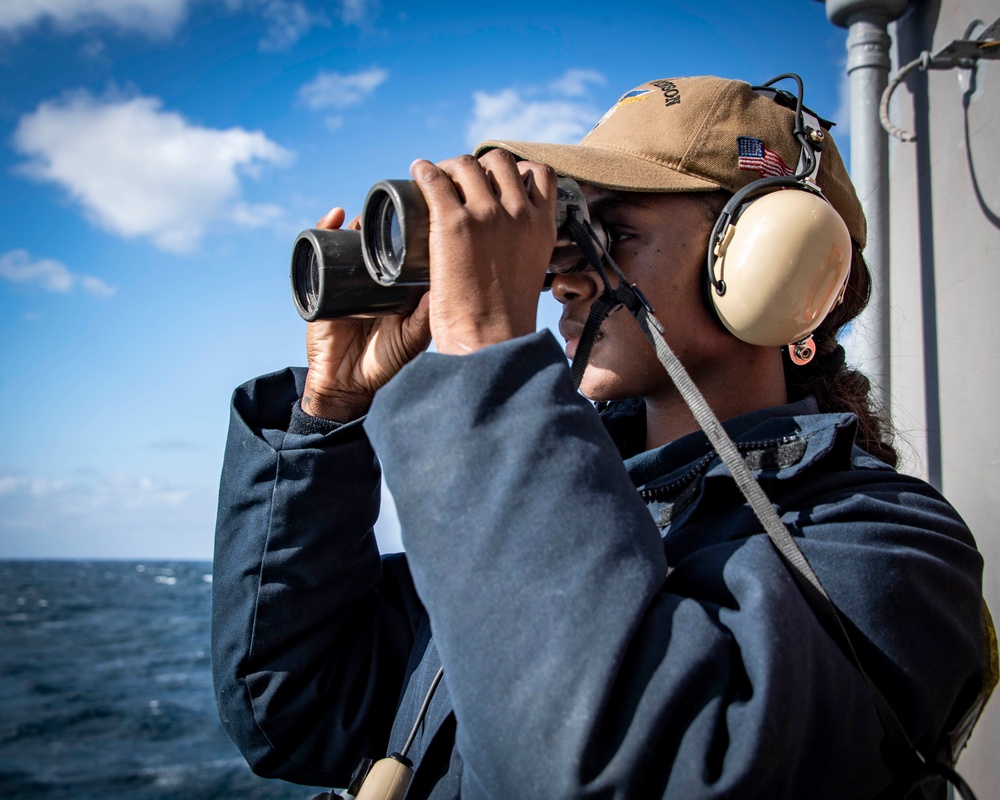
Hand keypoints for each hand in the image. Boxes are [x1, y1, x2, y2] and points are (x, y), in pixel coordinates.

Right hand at [303, 207, 431, 421]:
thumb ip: (425, 319)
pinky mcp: (320, 285)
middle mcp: (371, 279)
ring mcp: (344, 280)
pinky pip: (319, 251)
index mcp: (395, 287)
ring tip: (366, 211)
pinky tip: (335, 216)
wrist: (346, 384)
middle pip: (375, 239)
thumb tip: (439, 290)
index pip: (402, 250)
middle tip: (393, 205)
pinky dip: (324, 230)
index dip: (409, 230)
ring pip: (350, 240)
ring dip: (357, 221)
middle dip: (382, 220)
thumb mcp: (410, 340)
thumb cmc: (383, 363)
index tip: (420, 210)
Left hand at [409, 150, 556, 354]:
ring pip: (466, 164)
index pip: (539, 173)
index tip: (497, 182)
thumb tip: (503, 244)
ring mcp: (486, 215)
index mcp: (542, 226)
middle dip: (480, 165)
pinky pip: (434, 178)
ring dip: (450, 166)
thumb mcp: (531, 272)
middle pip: (500, 161)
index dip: (516, 170)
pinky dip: (424, 170)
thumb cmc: (506, 321)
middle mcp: (518, 213)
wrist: (491, 341)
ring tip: (436, 179)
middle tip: (460, 182)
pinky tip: (417, 172)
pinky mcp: (453, 223)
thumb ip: (523, 248)